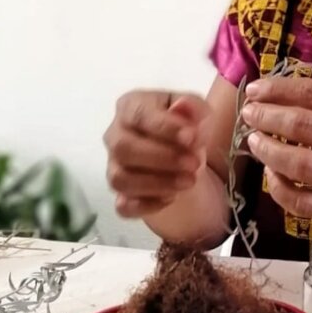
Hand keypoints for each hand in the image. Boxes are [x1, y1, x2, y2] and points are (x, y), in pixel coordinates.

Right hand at [104, 91, 210, 218]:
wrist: (184, 157)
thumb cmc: (185, 127)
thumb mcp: (197, 112)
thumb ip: (192, 107)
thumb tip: (183, 106)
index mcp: (130, 106)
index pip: (139, 114)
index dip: (165, 127)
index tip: (192, 137)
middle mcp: (115, 136)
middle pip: (123, 148)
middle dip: (162, 158)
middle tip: (194, 163)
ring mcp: (114, 167)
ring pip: (120, 179)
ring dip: (157, 183)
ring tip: (189, 181)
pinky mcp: (120, 195)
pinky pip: (124, 206)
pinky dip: (148, 205)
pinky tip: (172, 198)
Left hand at [240, 77, 311, 223]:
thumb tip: (278, 95)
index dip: (278, 89)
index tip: (255, 91)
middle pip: (303, 126)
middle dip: (267, 117)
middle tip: (249, 115)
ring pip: (300, 165)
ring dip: (268, 151)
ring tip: (254, 141)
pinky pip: (304, 202)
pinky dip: (280, 189)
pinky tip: (272, 175)